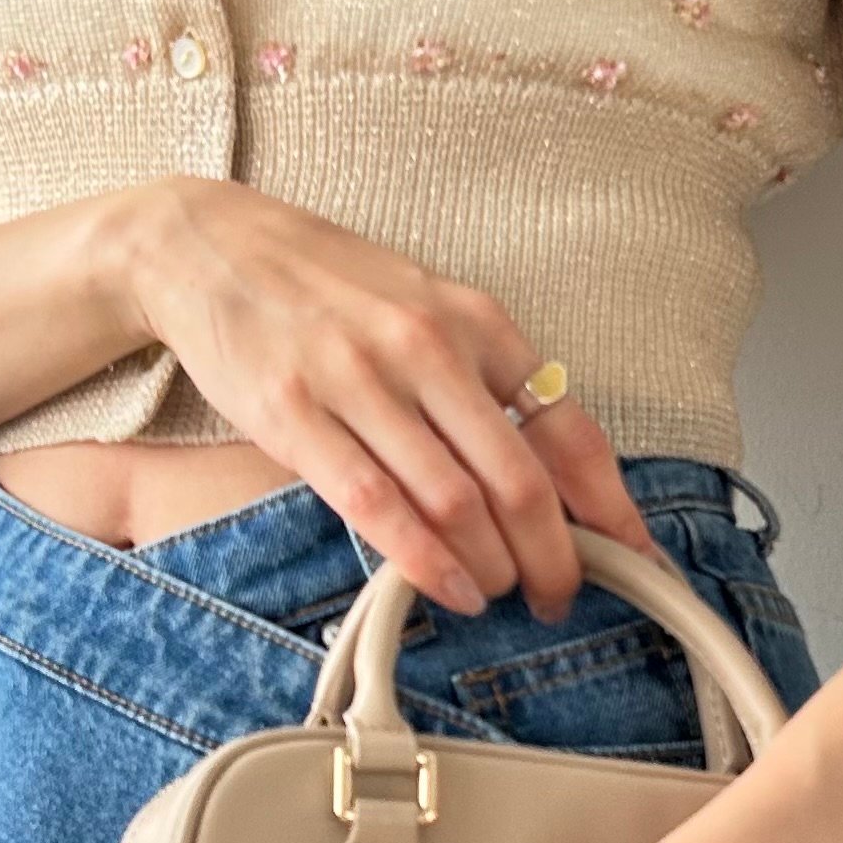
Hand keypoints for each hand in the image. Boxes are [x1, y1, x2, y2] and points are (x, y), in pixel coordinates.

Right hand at [105, 176, 658, 619]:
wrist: (207, 247)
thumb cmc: (325, 285)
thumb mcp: (425, 305)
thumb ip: (482, 374)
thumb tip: (548, 467)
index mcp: (474, 319)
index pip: (568, 426)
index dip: (610, 505)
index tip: (635, 557)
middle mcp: (427, 347)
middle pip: (519, 481)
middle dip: (554, 557)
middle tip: (560, 596)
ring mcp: (360, 382)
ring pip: (455, 504)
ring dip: (491, 568)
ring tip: (499, 594)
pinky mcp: (296, 418)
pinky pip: (379, 509)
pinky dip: (426, 564)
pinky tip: (452, 591)